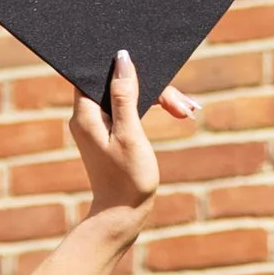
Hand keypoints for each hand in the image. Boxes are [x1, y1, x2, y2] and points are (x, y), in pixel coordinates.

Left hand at [2, 51, 201, 274]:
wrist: (120, 216)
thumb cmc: (127, 178)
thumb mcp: (130, 133)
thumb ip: (124, 95)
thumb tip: (122, 58)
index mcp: (85, 112)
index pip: (100, 71)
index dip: (124, 64)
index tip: (153, 68)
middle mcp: (86, 114)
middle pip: (120, 82)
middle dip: (155, 87)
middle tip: (184, 104)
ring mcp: (98, 123)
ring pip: (130, 95)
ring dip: (161, 98)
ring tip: (189, 110)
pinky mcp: (110, 131)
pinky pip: (131, 109)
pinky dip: (153, 109)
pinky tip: (179, 113)